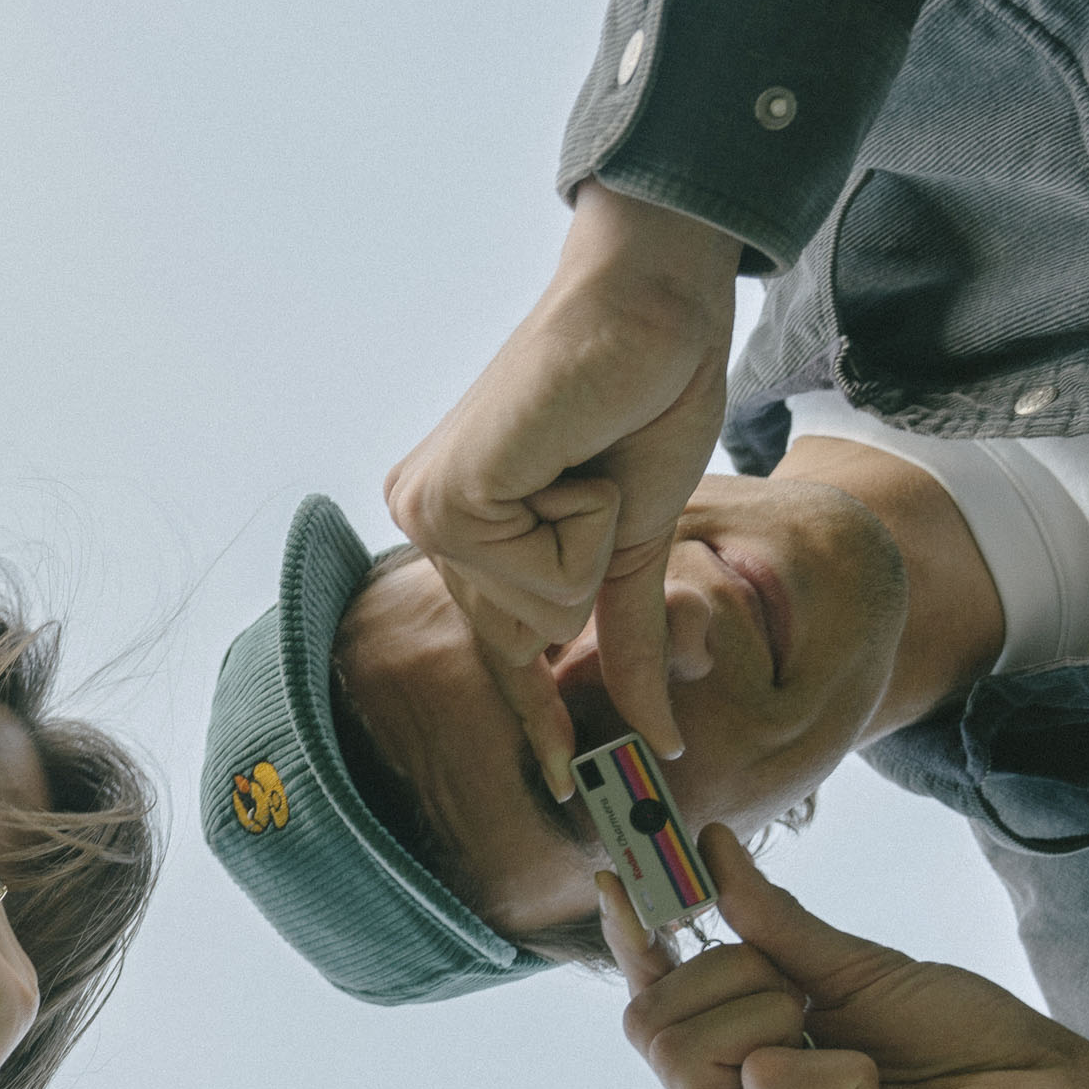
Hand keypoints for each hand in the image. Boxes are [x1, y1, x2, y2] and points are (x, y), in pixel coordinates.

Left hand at [382, 185, 740, 797]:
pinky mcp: (446, 499)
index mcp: (463, 528)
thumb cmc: (647, 397)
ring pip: (544, 612)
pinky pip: (548, 574)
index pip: (502, 648)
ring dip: (595, 536)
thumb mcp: (641, 538)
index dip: (539, 714)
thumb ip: (629, 631)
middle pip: (535, 637)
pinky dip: (586, 519)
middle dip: (596, 566)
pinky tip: (570, 454)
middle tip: (600, 475)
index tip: (567, 782)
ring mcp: (429, 511)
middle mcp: (430, 521)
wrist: (654, 307)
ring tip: (585, 457)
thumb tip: (659, 727)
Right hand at [599, 824, 1088, 1088]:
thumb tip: (712, 850)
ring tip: (850, 1054)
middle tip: (806, 1002)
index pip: (652, 1009)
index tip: (618, 876)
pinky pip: (771, 1084)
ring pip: (689, 1054)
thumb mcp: (854, 970)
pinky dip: (837, 1072)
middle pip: (649, 1026)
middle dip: (730, 979)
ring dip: (777, 1020)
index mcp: (740, 1079)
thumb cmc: (967, 1043)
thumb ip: (774, 924)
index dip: (631, 944)